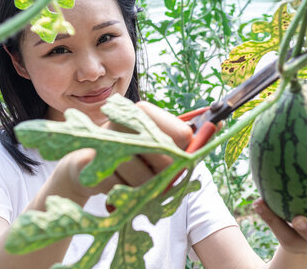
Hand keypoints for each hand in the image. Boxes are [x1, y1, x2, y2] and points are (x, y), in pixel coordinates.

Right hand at [58, 101, 192, 198]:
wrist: (84, 168)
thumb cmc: (130, 154)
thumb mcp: (157, 142)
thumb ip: (186, 137)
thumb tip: (221, 121)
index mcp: (143, 111)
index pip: (183, 134)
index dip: (185, 154)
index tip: (179, 159)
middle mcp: (123, 120)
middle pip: (167, 158)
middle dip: (165, 174)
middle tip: (156, 174)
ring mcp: (105, 142)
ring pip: (145, 179)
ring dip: (145, 188)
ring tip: (135, 179)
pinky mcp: (92, 166)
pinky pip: (124, 191)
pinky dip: (126, 195)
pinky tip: (119, 184)